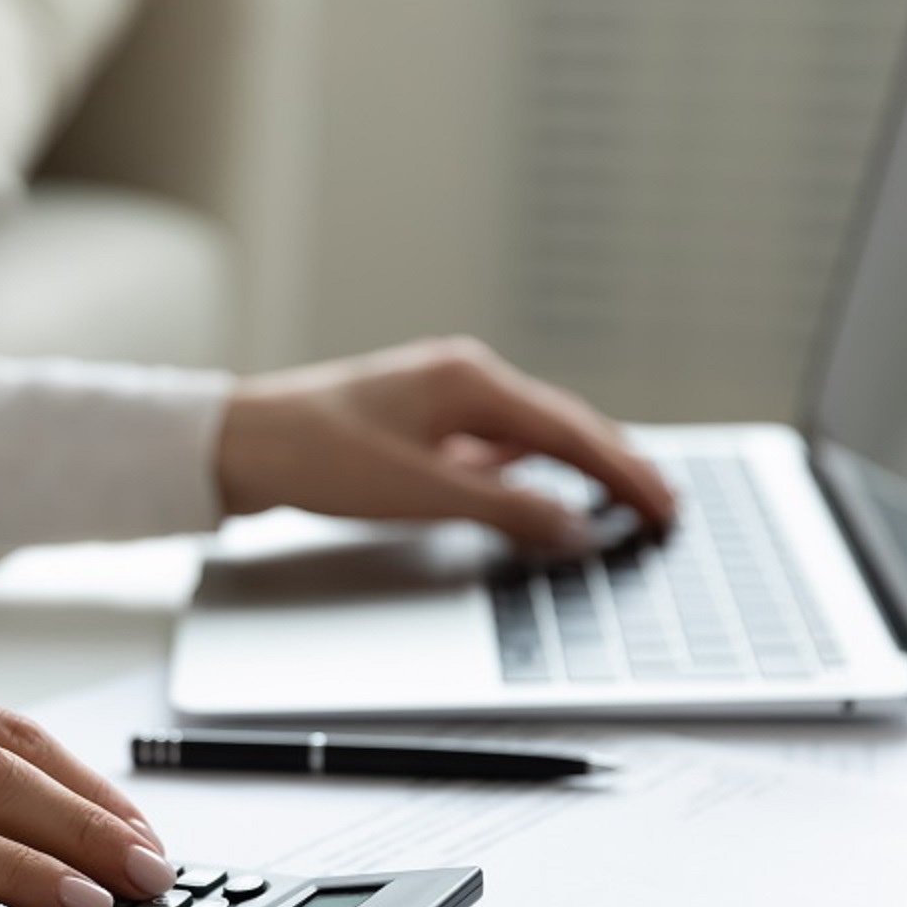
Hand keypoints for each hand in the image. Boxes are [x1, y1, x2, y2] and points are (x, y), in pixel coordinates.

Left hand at [216, 337, 675, 546]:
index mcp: (471, 380)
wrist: (240, 444)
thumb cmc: (318, 458)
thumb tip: (578, 529)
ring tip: (617, 500)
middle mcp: (462, 378)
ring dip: (572, 467)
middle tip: (662, 506)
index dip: (626, 473)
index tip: (667, 507)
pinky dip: (524, 470)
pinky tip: (533, 491)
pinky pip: (491, 445)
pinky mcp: (416, 422)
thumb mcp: (423, 495)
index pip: (571, 431)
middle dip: (614, 466)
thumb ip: (508, 511)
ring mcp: (439, 398)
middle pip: (560, 424)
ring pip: (527, 434)